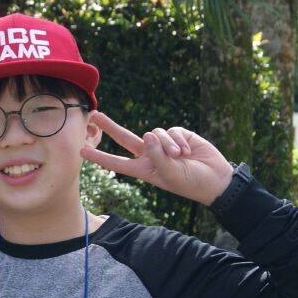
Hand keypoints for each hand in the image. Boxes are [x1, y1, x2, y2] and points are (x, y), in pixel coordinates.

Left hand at [82, 112, 234, 204]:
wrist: (215, 178)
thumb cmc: (192, 183)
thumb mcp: (172, 175)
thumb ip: (158, 156)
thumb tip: (147, 134)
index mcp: (144, 170)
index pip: (117, 162)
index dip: (100, 156)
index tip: (81, 151)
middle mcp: (150, 155)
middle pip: (125, 138)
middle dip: (110, 126)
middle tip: (95, 115)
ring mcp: (163, 144)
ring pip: (155, 134)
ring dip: (168, 145)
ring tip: (181, 157)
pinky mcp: (177, 135)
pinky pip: (171, 131)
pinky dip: (178, 140)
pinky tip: (187, 150)